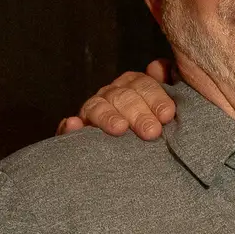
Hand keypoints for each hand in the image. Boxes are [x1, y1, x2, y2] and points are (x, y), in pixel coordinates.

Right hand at [55, 61, 176, 139]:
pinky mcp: (75, 132)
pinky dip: (69, 126)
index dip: (155, 98)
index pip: (142, 84)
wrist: (134, 166)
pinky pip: (67, 127)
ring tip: (120, 128)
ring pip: (97, 108)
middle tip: (152, 132)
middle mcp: (111, 96)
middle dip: (138, 113)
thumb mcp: (163, 112)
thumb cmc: (154, 130)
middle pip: (122, 97)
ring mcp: (92, 113)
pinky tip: (73, 125)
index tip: (167, 115)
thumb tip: (160, 66)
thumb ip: (166, 89)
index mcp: (133, 87)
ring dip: (108, 117)